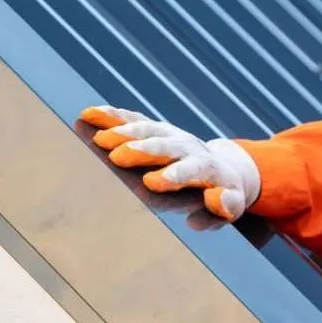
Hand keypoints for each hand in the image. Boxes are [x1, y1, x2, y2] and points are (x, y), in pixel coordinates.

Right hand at [79, 105, 260, 221]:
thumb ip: (224, 208)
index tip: (152, 182)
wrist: (226, 168)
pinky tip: (89, 115)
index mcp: (208, 168)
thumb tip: (212, 203)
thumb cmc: (224, 194)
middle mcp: (190, 147)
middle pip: (167, 145)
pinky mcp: (157, 129)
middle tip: (118, 156)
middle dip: (143, 150)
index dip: (174, 175)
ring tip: (99, 139)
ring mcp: (172, 134)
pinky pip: (134, 119)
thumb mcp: (232, 206)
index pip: (192, 169)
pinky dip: (112, 117)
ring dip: (124, 132)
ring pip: (148, 129)